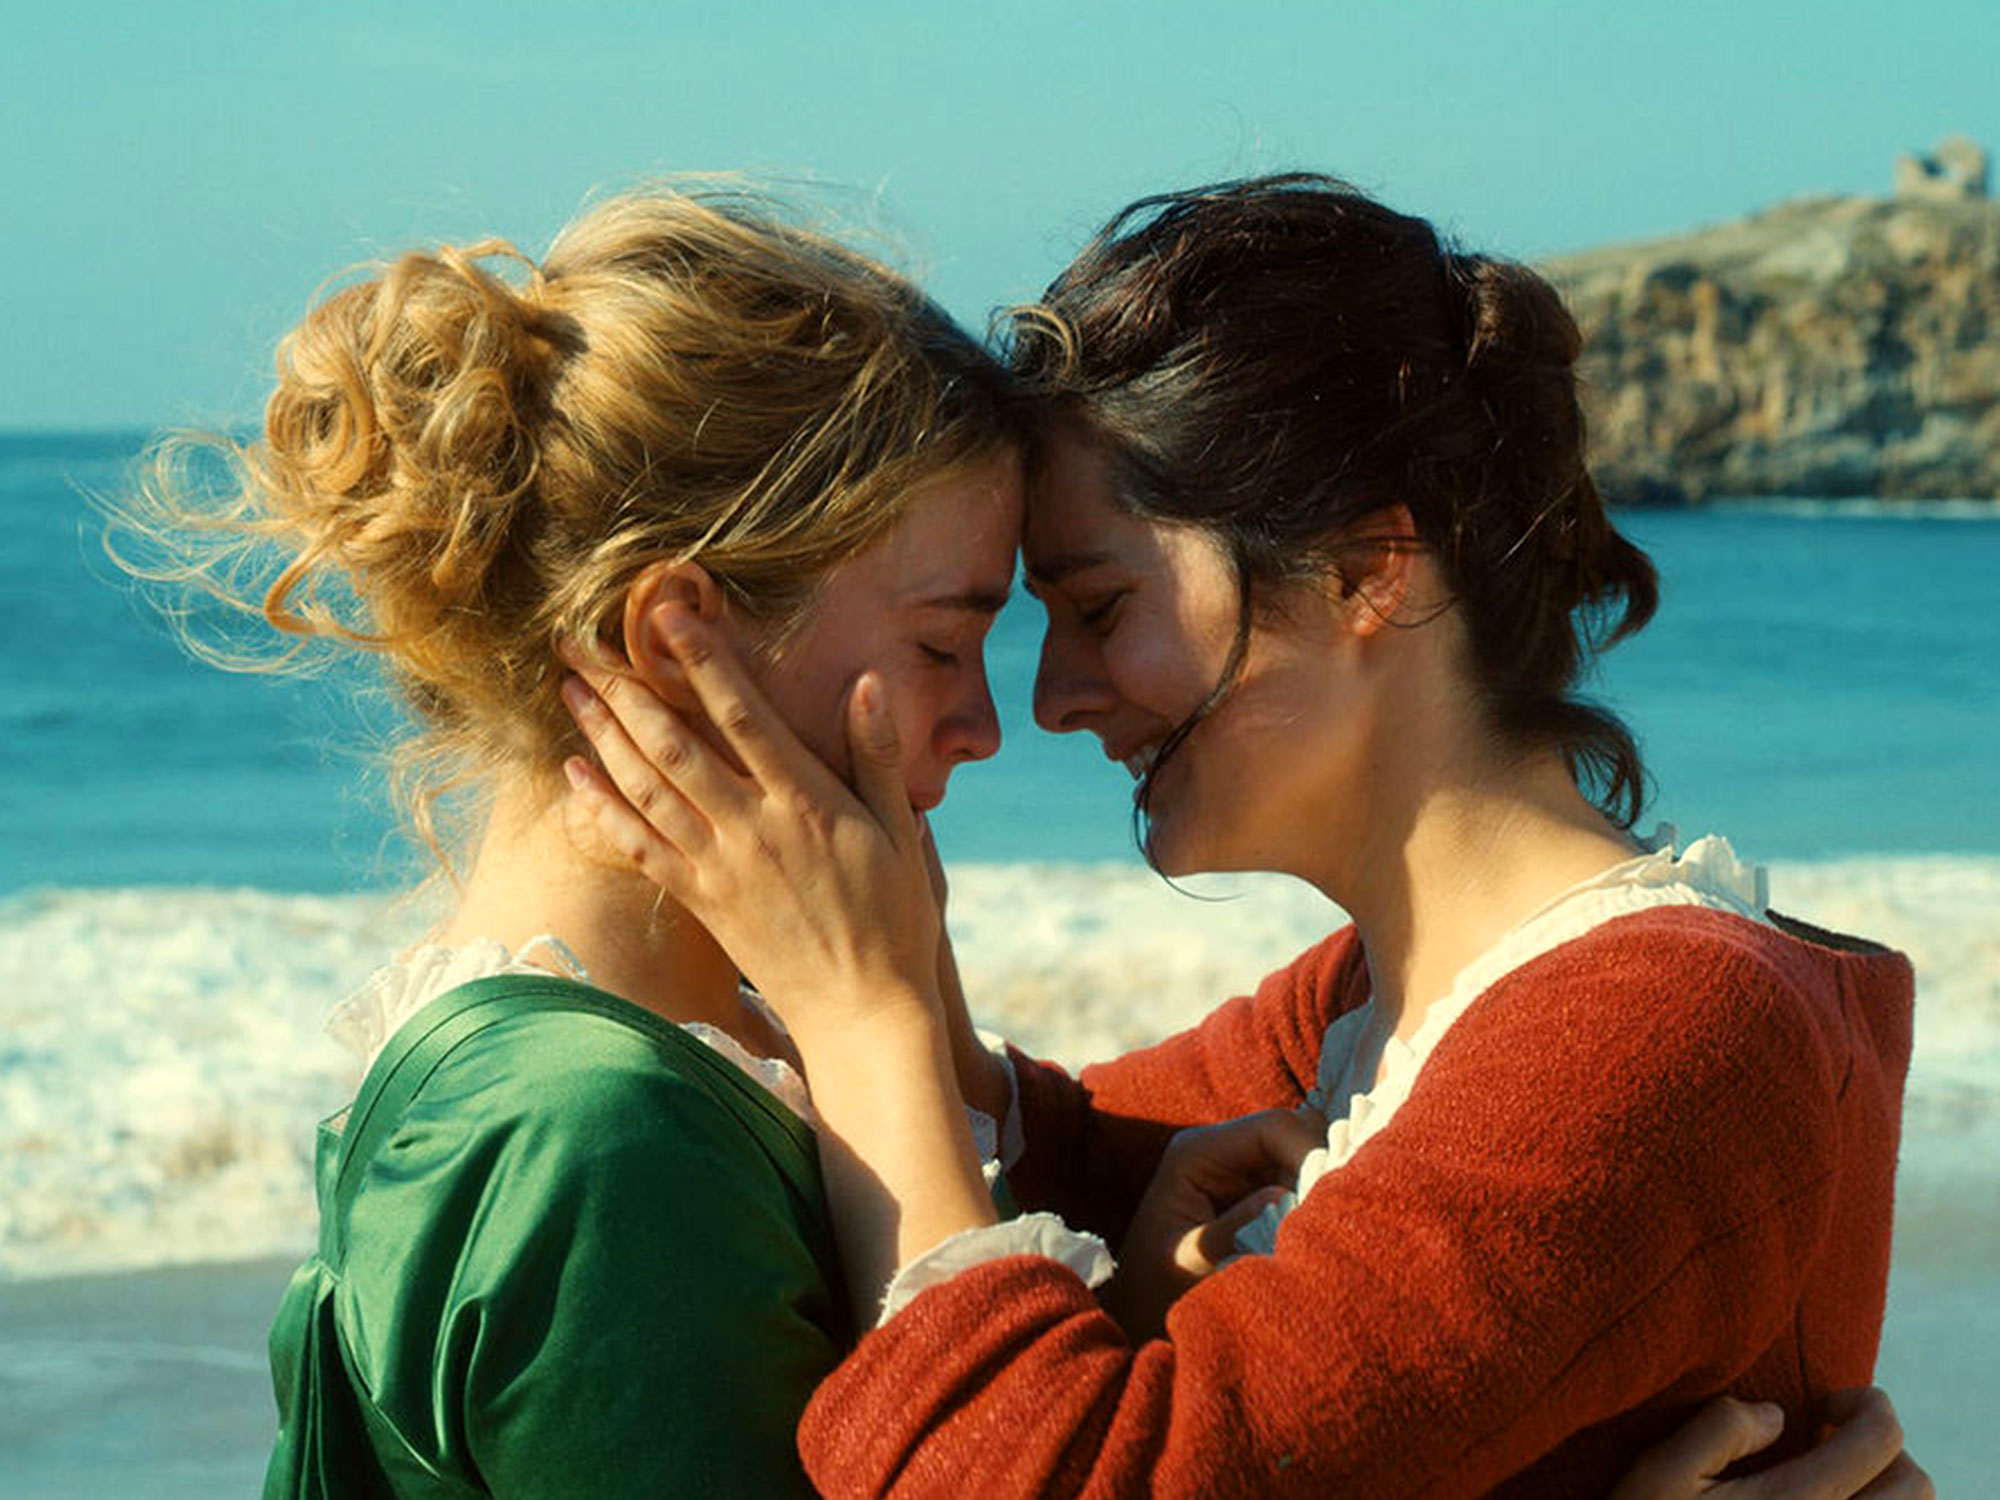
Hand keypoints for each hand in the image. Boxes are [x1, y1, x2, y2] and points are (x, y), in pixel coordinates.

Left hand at [560, 606, 941, 1041]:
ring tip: (571, 689)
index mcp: (806, 802)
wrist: (863, 1010)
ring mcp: (720, 867)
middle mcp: (753, 828)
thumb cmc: (893, 918)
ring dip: (603, 735)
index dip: (705, 662)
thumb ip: (880, 757)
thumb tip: (867, 684)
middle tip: (583, 643)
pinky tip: (574, 773)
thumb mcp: (902, 832)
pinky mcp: (701, 901)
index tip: (669, 616)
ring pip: (647, 790)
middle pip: (675, 746)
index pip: (745, 716)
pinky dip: (602, 808)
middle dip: (626, 689)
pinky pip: (639, 847)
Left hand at [1106, 1106, 1323, 1340]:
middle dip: (1320, 1170)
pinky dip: (1312, 1206)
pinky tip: (1313, 1237)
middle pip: (1294, 1137)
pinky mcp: (1255, 1194)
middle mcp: (1221, 1150)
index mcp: (1197, 1152)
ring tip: (1322, 1231)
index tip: (1329, 1197)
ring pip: (1303, 1160)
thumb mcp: (1191, 1263)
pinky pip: (1299, 1185)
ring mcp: (1240, 1171)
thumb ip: (1233, 1229)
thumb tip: (1284, 1196)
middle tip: (1332, 1218)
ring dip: (1319, 1190)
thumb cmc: (1157, 1288)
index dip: (1309, 1151)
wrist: (1140, 1311)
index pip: (1272, 1128)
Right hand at [1609, 1387, 1931, 1499]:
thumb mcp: (1664, 1472)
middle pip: (1916, 1484)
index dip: (1864, 1403)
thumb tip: (1775, 1414)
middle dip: (1885, 1448)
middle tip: (1833, 1440)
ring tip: (1836, 1480)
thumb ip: (1721, 1429)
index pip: (1881, 1436)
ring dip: (1886, 1490)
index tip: (1821, 1406)